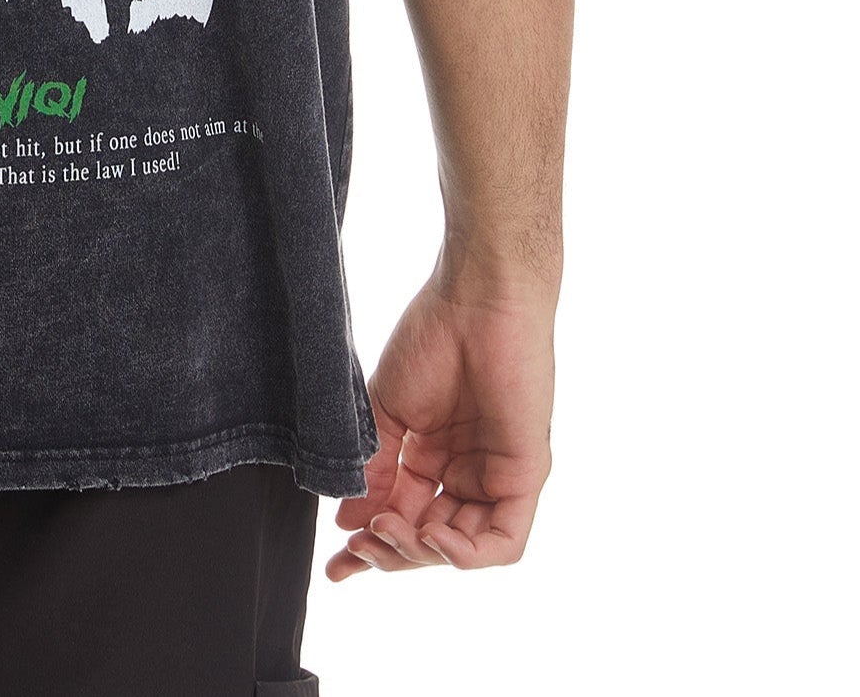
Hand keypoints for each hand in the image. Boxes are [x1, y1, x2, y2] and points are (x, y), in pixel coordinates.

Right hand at [327, 272, 555, 581]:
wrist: (475, 298)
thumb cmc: (432, 336)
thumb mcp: (388, 410)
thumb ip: (373, 466)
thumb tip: (347, 518)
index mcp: (433, 455)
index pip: (404, 516)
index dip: (370, 544)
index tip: (335, 562)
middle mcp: (467, 472)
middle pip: (430, 540)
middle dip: (391, 554)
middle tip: (357, 546)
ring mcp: (497, 475)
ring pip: (464, 549)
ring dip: (422, 554)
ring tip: (387, 530)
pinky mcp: (526, 476)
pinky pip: (504, 542)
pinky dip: (466, 554)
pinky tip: (432, 536)